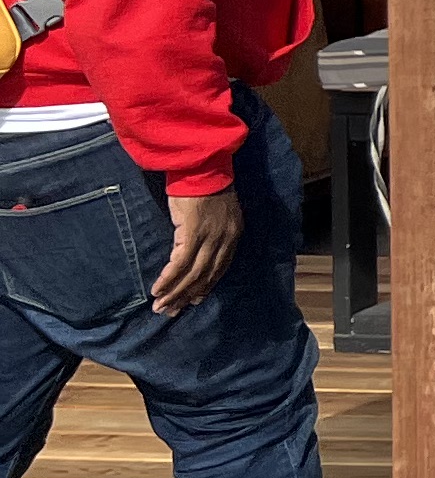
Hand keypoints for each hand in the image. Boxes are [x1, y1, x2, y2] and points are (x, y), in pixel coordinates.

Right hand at [151, 182, 241, 315]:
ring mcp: (210, 237)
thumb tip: (196, 247)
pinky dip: (168, 279)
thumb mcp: (216, 212)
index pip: (221, 268)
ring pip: (193, 274)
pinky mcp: (193, 233)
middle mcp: (226, 239)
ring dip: (176, 293)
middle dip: (188, 296)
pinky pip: (180, 264)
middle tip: (172, 311)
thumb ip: (212, 231)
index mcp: (234, 234)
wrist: (201, 165)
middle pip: (207, 276)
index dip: (206, 286)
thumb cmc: (205, 185)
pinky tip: (157, 290)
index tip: (195, 300)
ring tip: (161, 307)